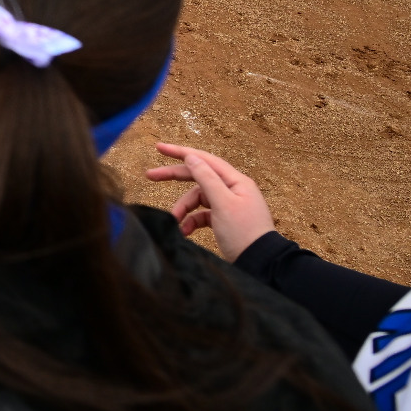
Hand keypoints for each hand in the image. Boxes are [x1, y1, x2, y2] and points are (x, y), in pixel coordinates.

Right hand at [144, 142, 276, 259]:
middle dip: (174, 177)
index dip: (180, 152)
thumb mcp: (223, 203)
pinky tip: (185, 231)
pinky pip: (201, 215)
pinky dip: (191, 221)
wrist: (260, 263)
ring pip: (197, 198)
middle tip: (150, 175)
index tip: (159, 148)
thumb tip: (191, 158)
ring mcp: (227, 205)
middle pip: (197, 176)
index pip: (204, 159)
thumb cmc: (245, 233)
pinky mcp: (223, 220)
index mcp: (235, 181)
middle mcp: (231, 189)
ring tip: (174, 220)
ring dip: (183, 208)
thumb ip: (206, 178)